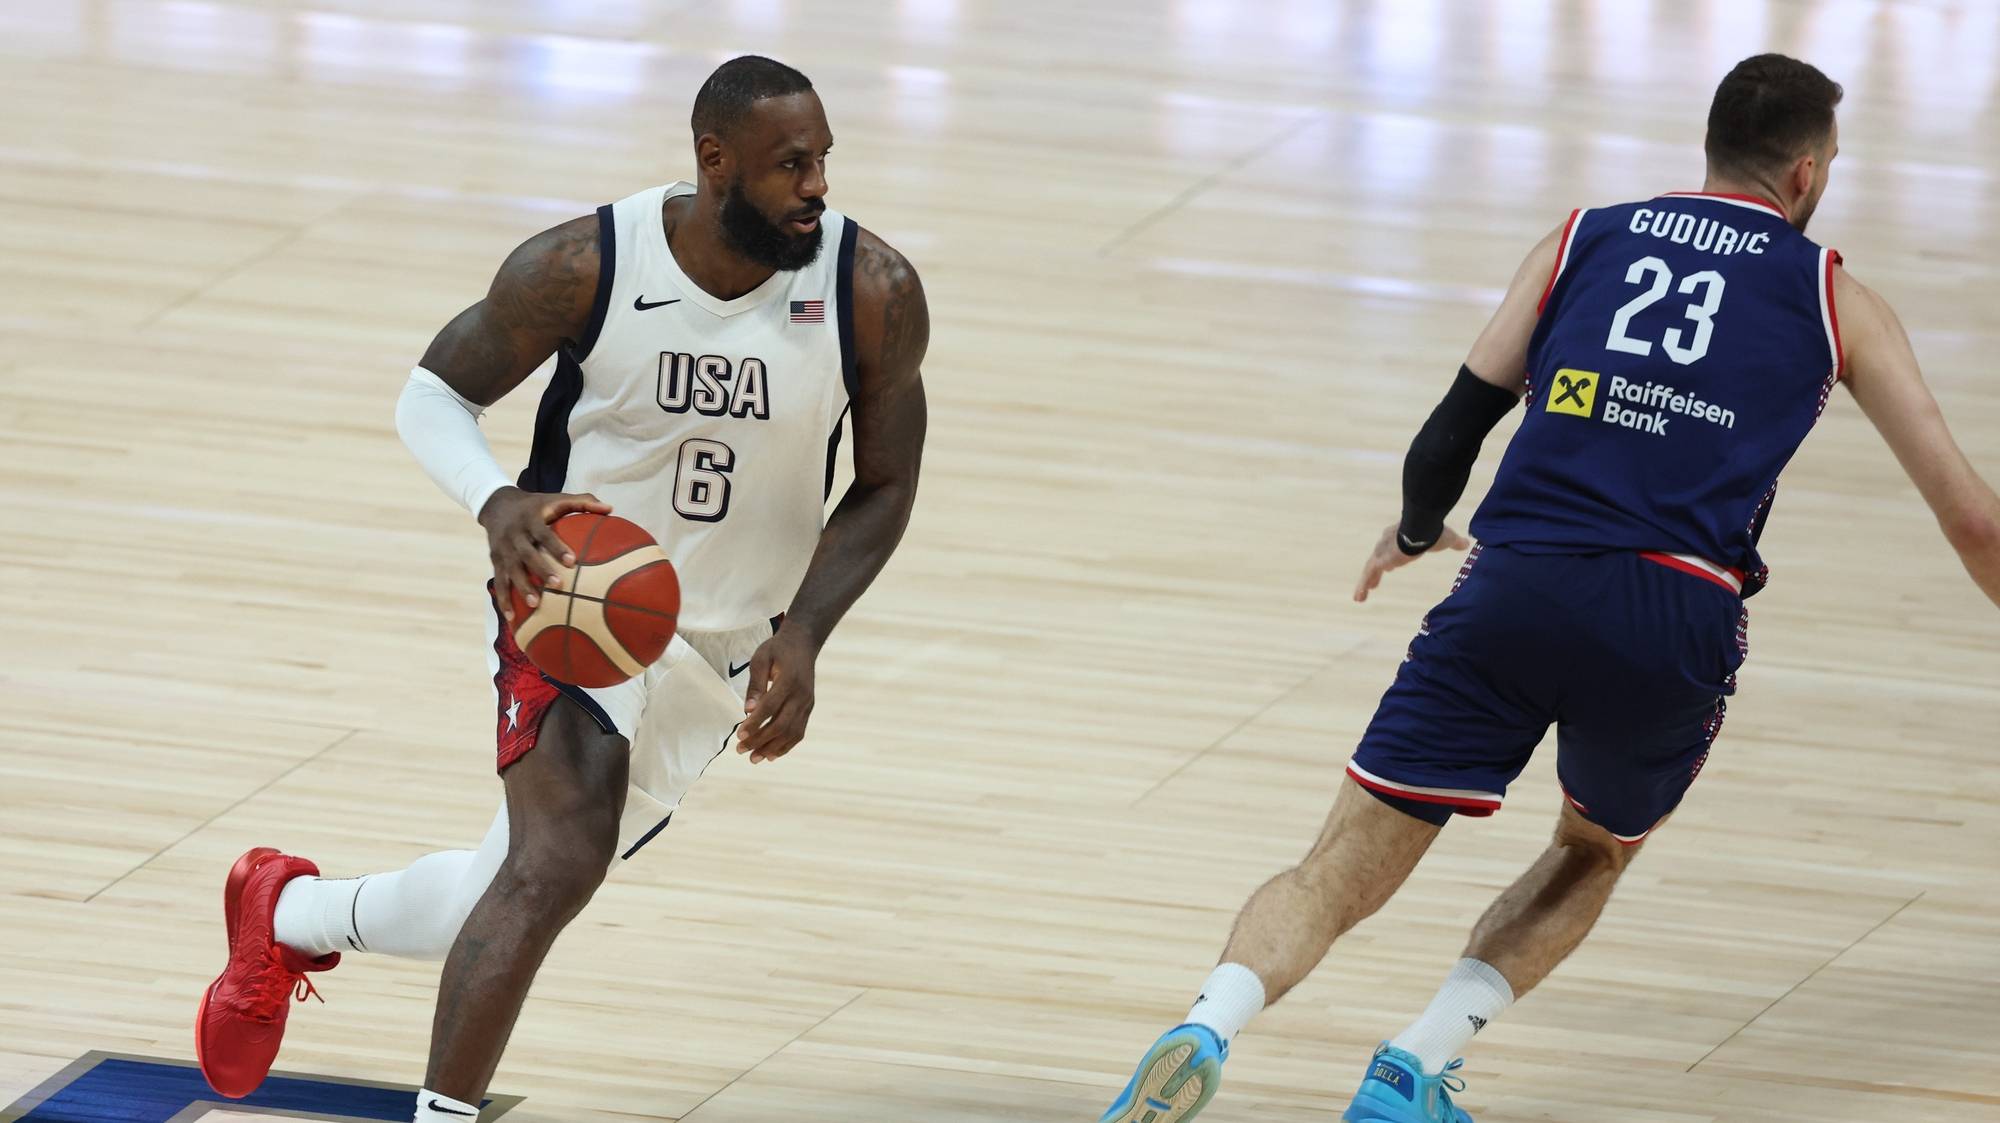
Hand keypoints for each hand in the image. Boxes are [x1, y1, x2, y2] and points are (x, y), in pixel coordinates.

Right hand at [478, 486, 612, 620]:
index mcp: (531, 519)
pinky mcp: (495, 560)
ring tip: (536, 604)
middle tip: (557, 585)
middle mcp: (515, 534)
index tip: (572, 561)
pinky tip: (511, 617)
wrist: (498, 505)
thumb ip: (583, 502)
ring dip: (522, 587)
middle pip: (527, 554)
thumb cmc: (537, 505)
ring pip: (511, 570)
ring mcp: (503, 549)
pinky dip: (503, 599)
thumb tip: (610, 508)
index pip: (544, 533)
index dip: (556, 547)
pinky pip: (499, 581)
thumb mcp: (557, 498)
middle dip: (541, 570)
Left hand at [735, 626, 819, 763]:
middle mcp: (802, 695)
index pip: (770, 707)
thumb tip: (747, 710)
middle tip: (740, 749)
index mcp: (789, 680)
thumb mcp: (760, 659)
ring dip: (772, 748)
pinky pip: (799, 732)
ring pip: (792, 732)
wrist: (804, 644)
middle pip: (781, 724)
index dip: (755, 723)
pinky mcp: (809, 708)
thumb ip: (755, 684)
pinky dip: (786, 746)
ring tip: (753, 758)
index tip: (739, 735)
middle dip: (760, 740)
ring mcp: (807, 703)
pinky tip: (771, 755)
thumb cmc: (778, 650)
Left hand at [1353, 522, 1468, 602]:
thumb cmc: (1435, 531)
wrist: (1424, 528)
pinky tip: (1361, 596)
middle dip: (1374, 574)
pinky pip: (1369, 574)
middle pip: (1379, 560)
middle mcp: (1388, 544)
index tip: (1389, 567)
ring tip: (1360, 598)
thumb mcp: (1447, 539)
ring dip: (1366, 583)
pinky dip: (1363, 585)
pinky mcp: (1382, 560)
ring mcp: (1383, 552)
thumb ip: (1455, 542)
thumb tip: (1467, 543)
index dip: (1390, 558)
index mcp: (1401, 536)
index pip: (1393, 549)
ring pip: (1370, 570)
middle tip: (1372, 586)